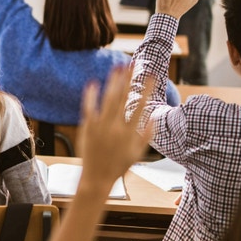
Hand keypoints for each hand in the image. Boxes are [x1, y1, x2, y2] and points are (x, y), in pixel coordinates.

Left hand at [77, 66, 153, 192]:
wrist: (97, 178)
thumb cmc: (118, 166)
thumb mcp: (138, 153)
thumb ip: (147, 135)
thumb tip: (153, 118)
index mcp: (130, 132)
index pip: (140, 106)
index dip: (146, 90)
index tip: (151, 76)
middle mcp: (116, 127)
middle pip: (123, 97)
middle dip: (128, 78)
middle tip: (132, 63)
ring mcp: (100, 126)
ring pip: (108, 99)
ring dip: (113, 81)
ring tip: (117, 67)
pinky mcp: (87, 127)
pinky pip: (89, 107)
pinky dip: (91, 95)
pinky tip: (93, 82)